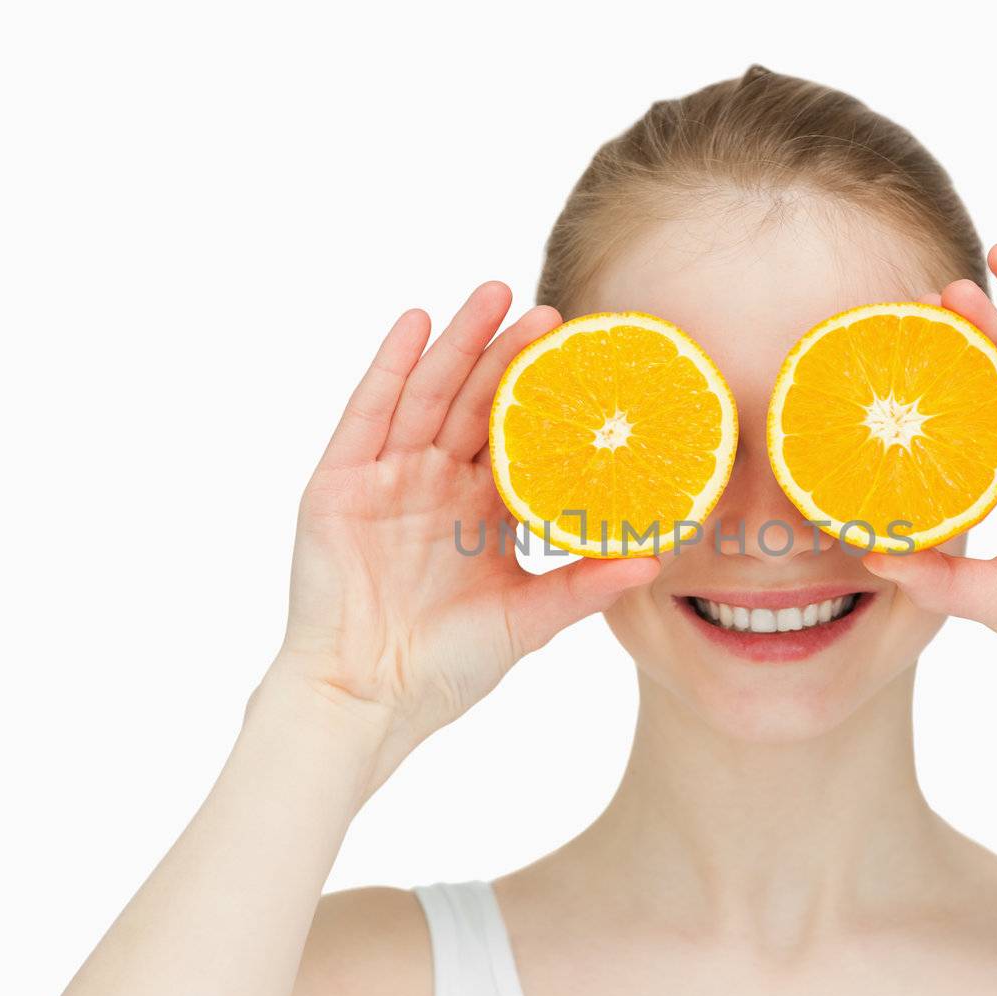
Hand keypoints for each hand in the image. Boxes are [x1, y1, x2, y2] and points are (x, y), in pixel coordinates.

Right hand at [254, 282, 657, 790]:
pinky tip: (416, 323)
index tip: (588, 359)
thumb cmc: (445, 668)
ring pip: (428, 394)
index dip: (549, 399)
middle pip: (477, 403)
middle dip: (509, 354)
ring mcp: (387, 478)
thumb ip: (583, 585)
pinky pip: (369, 412)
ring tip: (494, 294)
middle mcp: (436, 484)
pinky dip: (391, 366)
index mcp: (481, 511)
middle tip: (550, 311)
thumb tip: (655, 559)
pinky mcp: (341, 483)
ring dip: (458, 341)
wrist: (368, 699)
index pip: (520, 439)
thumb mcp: (527, 621)